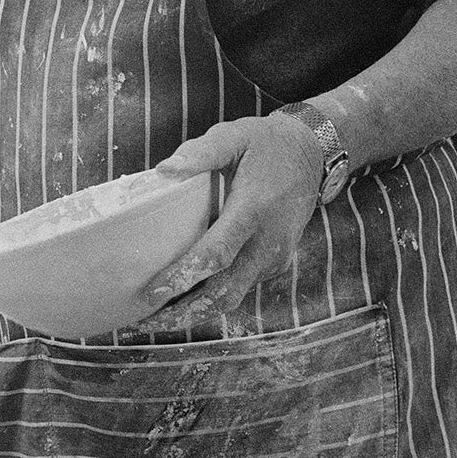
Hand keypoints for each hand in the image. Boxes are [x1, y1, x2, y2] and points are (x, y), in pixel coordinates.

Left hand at [133, 115, 326, 331]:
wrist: (312, 155)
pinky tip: (184, 299)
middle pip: (225, 291)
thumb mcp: (234, 136)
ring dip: (197, 312)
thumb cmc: (266, 144)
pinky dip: (213, 299)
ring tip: (157, 319)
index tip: (153, 293)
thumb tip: (164, 169)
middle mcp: (267, 242)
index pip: (217, 254)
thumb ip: (201, 152)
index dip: (184, 276)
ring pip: (234, 296)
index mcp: (253, 211)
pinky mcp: (275, 263)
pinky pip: (241, 287)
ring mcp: (274, 257)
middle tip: (144, 321)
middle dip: (184, 311)